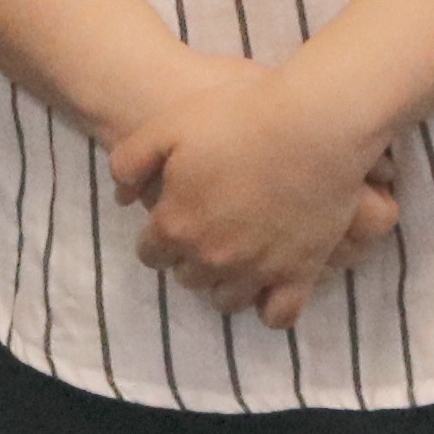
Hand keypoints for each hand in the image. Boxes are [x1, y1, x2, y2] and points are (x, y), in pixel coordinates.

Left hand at [110, 58, 404, 326]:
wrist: (311, 125)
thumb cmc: (237, 118)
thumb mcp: (167, 126)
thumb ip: (130, 163)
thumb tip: (122, 199)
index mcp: (175, 225)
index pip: (150, 254)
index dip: (156, 237)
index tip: (170, 220)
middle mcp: (212, 258)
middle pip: (187, 277)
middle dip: (188, 258)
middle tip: (204, 232)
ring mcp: (257, 270)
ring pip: (226, 299)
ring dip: (223, 282)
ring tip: (233, 257)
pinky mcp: (299, 273)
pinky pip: (278, 316)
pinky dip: (269, 306)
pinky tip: (269, 284)